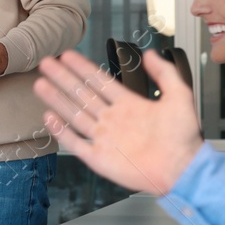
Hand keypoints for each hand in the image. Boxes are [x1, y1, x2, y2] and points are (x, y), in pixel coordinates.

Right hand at [34, 49, 201, 195]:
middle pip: (81, 94)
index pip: (99, 81)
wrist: (182, 169)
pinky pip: (75, 142)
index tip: (68, 55)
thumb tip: (151, 54)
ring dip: (57, 99)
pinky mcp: (98, 157)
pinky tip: (49, 117)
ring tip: (41, 84)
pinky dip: (61, 131)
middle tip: (46, 63)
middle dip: (63, 78)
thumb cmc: (184, 139)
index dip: (83, 67)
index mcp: (129, 105)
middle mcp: (112, 120)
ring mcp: (104, 138)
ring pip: (74, 114)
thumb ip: (165, 74)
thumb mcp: (180, 97)